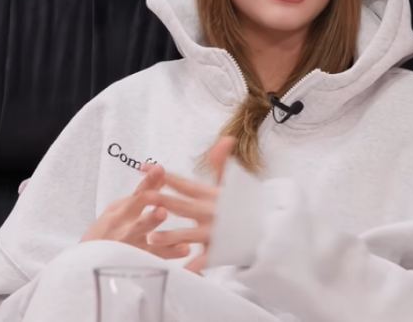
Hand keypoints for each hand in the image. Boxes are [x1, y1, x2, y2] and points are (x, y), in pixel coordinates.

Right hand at [80, 164, 190, 259]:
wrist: (87, 264)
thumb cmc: (101, 235)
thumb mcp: (113, 212)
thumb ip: (134, 198)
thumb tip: (154, 180)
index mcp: (120, 216)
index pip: (137, 196)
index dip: (149, 183)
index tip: (159, 170)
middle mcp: (127, 232)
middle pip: (141, 224)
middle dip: (152, 218)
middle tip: (163, 211)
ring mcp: (135, 250)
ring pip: (150, 246)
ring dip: (164, 240)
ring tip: (180, 238)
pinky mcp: (140, 264)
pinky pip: (157, 261)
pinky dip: (171, 256)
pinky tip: (185, 250)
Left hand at [149, 137, 234, 274]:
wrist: (268, 228)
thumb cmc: (245, 205)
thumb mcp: (232, 183)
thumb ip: (221, 163)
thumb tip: (225, 139)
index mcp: (210, 195)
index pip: (185, 183)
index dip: (166, 175)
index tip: (145, 168)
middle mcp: (211, 212)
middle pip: (184, 206)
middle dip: (164, 202)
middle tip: (145, 198)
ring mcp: (214, 233)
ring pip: (189, 235)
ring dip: (171, 237)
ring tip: (151, 238)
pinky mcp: (219, 251)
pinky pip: (202, 262)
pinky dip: (190, 269)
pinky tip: (174, 273)